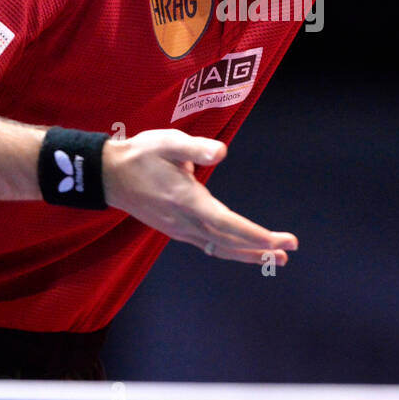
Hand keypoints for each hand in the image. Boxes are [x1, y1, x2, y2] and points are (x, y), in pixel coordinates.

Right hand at [101, 129, 298, 265]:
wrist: (109, 175)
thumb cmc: (140, 155)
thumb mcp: (167, 141)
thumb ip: (195, 147)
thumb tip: (221, 152)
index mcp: (187, 200)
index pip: (227, 224)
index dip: (255, 235)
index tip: (279, 241)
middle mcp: (185, 221)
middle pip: (229, 242)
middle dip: (260, 248)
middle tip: (289, 250)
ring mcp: (180, 229)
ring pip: (220, 248)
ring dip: (248, 254)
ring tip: (276, 258)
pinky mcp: (176, 230)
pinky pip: (210, 246)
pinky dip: (231, 250)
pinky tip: (243, 251)